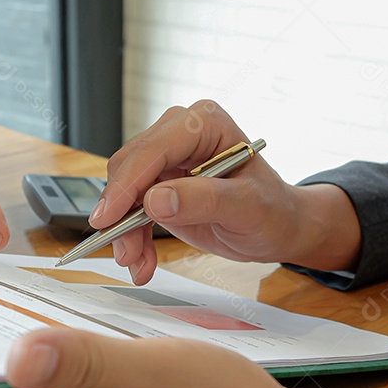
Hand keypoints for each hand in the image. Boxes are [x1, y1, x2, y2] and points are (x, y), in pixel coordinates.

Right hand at [93, 100, 362, 283]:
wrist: (278, 228)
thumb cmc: (273, 211)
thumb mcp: (247, 207)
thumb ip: (204, 200)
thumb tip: (156, 200)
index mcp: (204, 123)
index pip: (153, 149)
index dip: (126, 184)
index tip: (108, 219)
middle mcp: (180, 134)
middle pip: (130, 169)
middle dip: (122, 214)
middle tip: (125, 252)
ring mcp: (167, 159)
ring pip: (124, 192)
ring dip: (125, 232)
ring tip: (138, 264)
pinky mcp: (159, 184)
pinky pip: (131, 209)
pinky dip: (132, 237)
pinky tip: (143, 261)